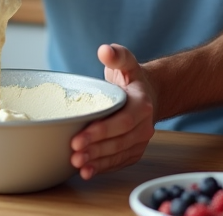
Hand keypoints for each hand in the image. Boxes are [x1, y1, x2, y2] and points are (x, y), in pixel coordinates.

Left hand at [69, 44, 156, 179]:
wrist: (148, 94)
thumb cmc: (131, 79)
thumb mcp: (126, 62)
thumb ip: (117, 55)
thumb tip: (104, 50)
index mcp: (142, 105)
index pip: (122, 122)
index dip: (101, 131)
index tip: (79, 137)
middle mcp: (144, 126)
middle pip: (119, 142)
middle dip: (96, 149)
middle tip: (74, 153)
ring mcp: (140, 141)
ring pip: (118, 155)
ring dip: (98, 161)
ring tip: (77, 164)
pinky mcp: (134, 151)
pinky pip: (119, 162)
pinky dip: (103, 168)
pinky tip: (86, 171)